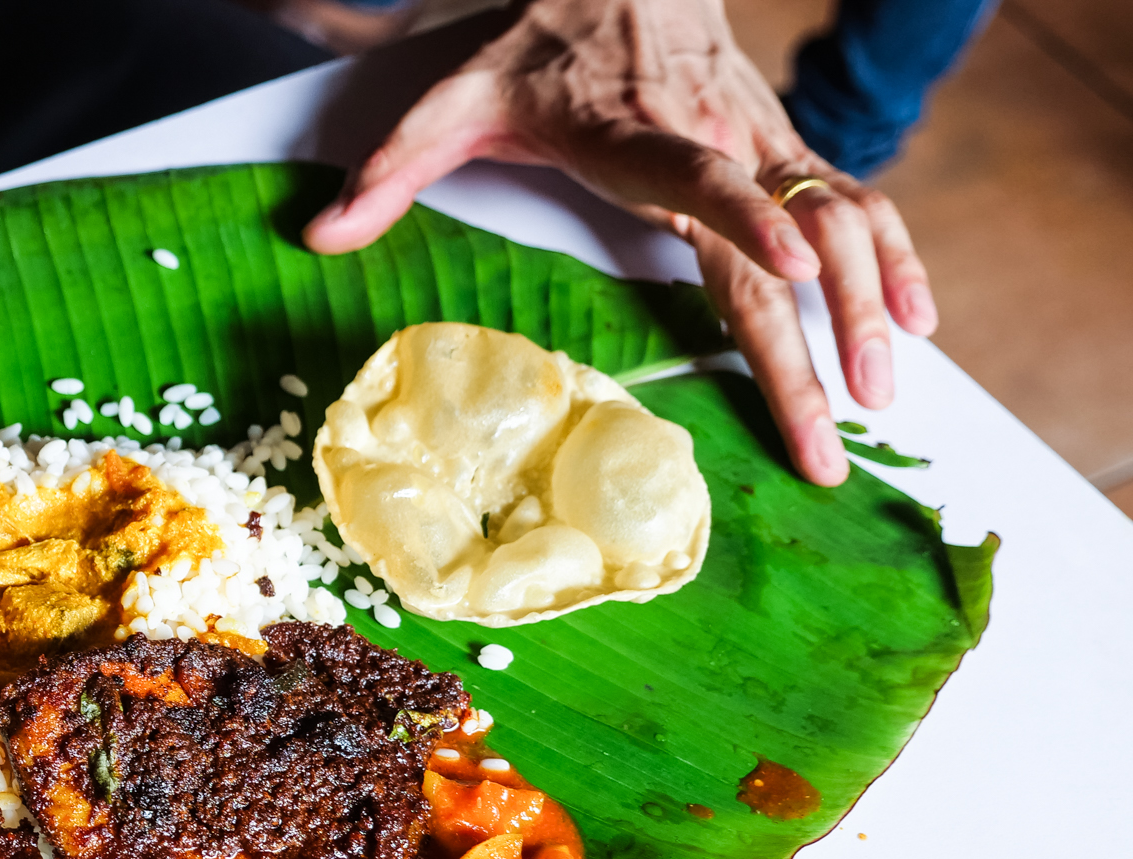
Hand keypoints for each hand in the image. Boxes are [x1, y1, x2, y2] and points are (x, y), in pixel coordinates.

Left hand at [301, 0, 936, 486]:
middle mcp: (715, 141)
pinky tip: (916, 321)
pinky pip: (859, 202)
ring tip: (882, 399)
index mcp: (635, 135)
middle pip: (781, 247)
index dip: (748, 223)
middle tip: (839, 436)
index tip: (791, 272)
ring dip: (870, 306)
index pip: (701, 181)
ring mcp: (761, 146)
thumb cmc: (539, 46)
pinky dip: (894, 259)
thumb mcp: (453, 99)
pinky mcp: (784, 151)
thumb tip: (319, 233)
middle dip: (816, 343)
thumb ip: (390, 167)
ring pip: (842, 222)